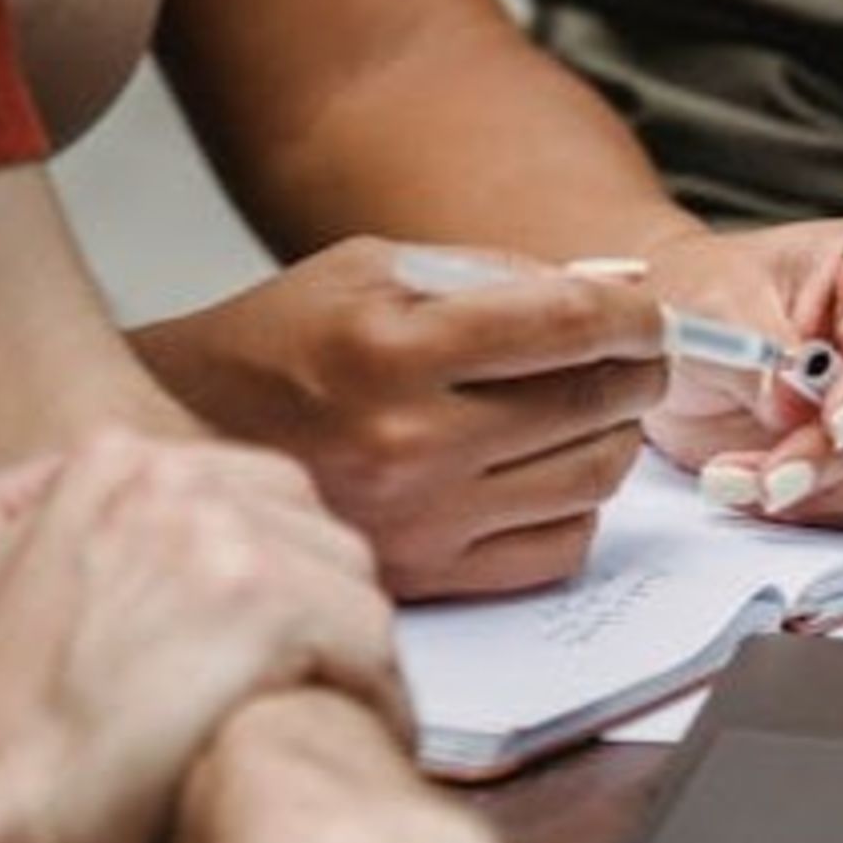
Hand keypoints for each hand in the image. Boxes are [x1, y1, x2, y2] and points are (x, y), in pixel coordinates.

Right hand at [0, 429, 404, 842]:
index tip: (282, 625)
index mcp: (109, 469)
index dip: (277, 566)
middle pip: (310, 528)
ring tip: (344, 710)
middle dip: (322, 604)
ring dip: (353, 651)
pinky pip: (371, 640)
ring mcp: (226, 539)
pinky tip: (358, 736)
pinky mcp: (267, 608)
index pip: (252, 489)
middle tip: (323, 672)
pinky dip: (376, 694)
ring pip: (350, 579)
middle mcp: (175, 483)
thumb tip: (39, 501)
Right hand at [133, 236, 667, 596]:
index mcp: (394, 349)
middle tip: (639, 358)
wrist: (193, 435)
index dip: (633, 319)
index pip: (566, 328)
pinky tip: (549, 473)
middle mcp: (410, 442)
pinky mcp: (427, 576)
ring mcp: (422, 520)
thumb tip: (609, 294)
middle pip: (591, 405)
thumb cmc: (285, 339)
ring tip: (591, 411)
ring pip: (591, 479)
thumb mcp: (374, 267)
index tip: (649, 319)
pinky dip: (579, 506)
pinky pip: (558, 549)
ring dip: (614, 437)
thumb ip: (496, 274)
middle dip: (638, 372)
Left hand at [641, 217, 842, 526]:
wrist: (684, 346)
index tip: (835, 422)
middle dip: (835, 453)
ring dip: (815, 490)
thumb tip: (795, 402)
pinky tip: (751, 488)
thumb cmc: (707, 298)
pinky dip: (811, 509)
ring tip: (732, 477)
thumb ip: (756, 347)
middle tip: (769, 475)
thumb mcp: (711, 302)